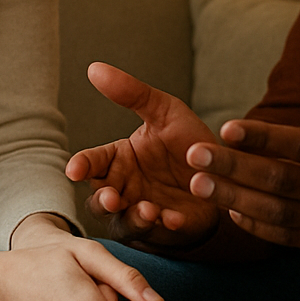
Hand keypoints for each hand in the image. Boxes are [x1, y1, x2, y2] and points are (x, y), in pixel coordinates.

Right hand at [66, 62, 223, 249]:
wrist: (224, 171)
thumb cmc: (186, 141)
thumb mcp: (164, 111)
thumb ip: (132, 93)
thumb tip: (94, 67)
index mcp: (119, 159)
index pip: (92, 163)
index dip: (81, 166)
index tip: (74, 169)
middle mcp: (124, 188)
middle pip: (100, 199)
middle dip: (103, 200)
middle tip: (112, 197)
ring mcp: (142, 211)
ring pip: (124, 222)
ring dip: (133, 218)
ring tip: (147, 210)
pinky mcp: (165, 229)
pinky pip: (159, 233)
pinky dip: (165, 227)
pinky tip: (174, 218)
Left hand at [185, 27, 299, 256]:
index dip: (264, 138)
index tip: (227, 127)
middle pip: (280, 183)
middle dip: (233, 170)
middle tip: (193, 157)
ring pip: (278, 215)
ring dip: (235, 201)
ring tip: (198, 186)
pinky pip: (290, 238)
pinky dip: (258, 227)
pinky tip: (232, 210)